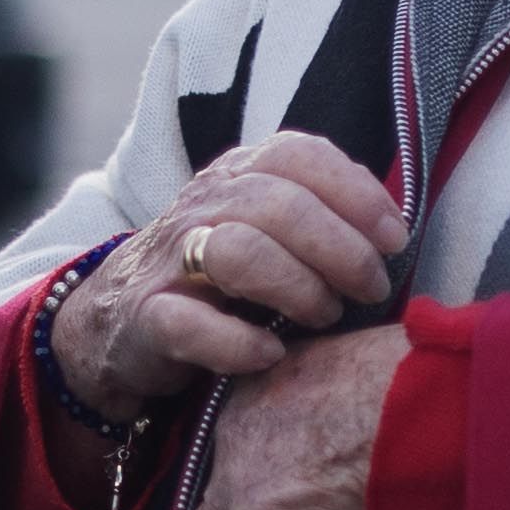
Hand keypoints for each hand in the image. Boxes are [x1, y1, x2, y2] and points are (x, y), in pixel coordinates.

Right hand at [49, 135, 407, 419]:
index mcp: (235, 176)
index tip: (394, 237)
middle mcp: (200, 207)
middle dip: (340, 247)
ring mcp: (169, 262)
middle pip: (276, 203)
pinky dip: (239, 343)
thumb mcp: (262, 227)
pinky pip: (189, 324)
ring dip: (297, 287)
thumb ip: (319, 211)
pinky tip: (271, 355)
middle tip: (371, 288)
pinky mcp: (145, 318)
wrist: (114, 323)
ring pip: (237, 251)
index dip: (355, 191)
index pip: (297, 155)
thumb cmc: (215, 277)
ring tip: (324, 317)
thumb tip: (391, 221)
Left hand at [185, 322, 405, 509]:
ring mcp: (242, 493)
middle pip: (203, 508)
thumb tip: (346, 432)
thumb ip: (323, 399)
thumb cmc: (405, 375)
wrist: (420, 404)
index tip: (292, 496)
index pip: (230, 449)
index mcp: (250, 393)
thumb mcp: (344, 365)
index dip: (259, 482)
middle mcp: (232, 440)